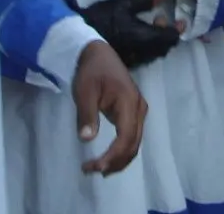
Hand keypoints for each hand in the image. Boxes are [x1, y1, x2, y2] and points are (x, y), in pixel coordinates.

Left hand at [71, 40, 147, 175]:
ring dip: (119, 159)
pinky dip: (121, 151)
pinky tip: (107, 158)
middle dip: (115, 161)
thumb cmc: (91, 71)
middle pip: (133, 144)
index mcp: (129, 102)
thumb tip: (87, 139)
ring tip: (97, 168)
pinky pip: (131, 136)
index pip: (126, 137)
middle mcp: (139, 109)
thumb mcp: (84, 92)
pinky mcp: (133, 112)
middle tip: (90, 170)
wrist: (98, 53)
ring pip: (134, 143)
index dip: (113, 155)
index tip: (95, 166)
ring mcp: (138, 110)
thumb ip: (87, 115)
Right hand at [80, 0, 184, 69]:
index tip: (179, 20)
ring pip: (155, 54)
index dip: (177, 29)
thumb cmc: (101, 19)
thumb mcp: (123, 4)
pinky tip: (140, 36)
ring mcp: (134, 60)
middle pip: (165, 48)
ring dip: (158, 41)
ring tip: (151, 25)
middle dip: (167, 34)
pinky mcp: (125, 63)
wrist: (76, 39)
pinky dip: (148, 47)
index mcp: (145, 37)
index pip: (171, 38)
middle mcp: (143, 52)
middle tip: (161, 19)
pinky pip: (144, 57)